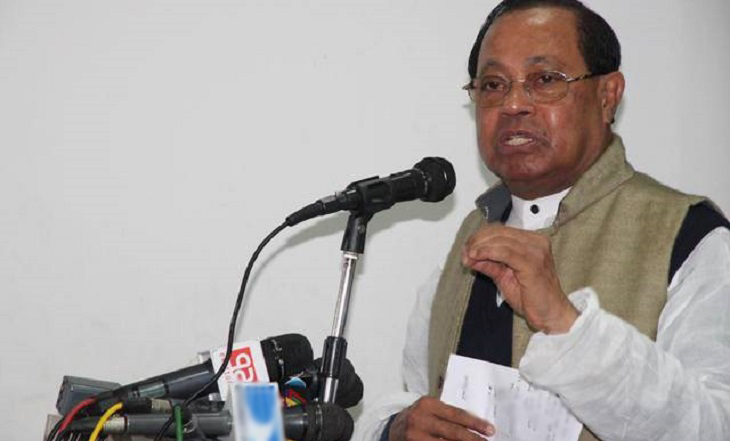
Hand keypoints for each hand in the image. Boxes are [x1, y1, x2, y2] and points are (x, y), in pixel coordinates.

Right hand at [388, 397, 493, 440]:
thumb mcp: (430, 408)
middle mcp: (420, 420)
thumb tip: (475, 423)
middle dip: (472, 439)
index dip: (475, 423)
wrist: (394, 428)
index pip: (455, 415)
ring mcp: (415, 437)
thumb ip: (447, 412)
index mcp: (427, 405)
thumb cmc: (418, 417)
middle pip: (453, 432)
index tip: (489, 430)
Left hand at [461, 224, 577, 333]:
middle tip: (465, 252)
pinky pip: (504, 252)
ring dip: (479, 247)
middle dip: (478, 241)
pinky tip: (476, 257)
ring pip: (500, 240)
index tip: (467, 247)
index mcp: (532, 241)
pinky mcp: (532, 263)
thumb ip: (489, 264)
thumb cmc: (533, 297)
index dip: (481, 236)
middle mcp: (536, 242)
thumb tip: (470, 255)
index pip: (502, 230)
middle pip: (499, 232)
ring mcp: (536, 251)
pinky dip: (487, 252)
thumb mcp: (504, 276)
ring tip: (468, 256)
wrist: (551, 314)